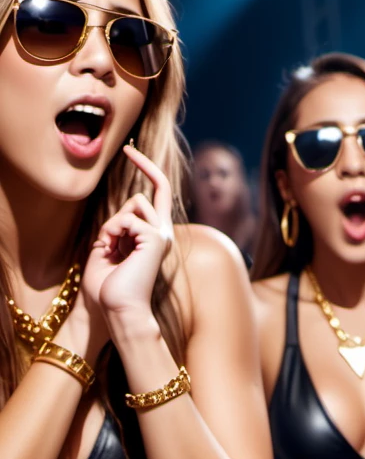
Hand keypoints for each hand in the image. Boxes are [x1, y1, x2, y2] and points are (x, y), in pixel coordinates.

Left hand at [82, 144, 174, 337]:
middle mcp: (164, 233)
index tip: (134, 152)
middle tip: (129, 148)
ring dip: (113, 222)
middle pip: (158, 187)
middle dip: (144, 164)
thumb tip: (128, 207)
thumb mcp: (107, 249)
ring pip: (134, 203)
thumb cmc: (109, 287)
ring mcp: (163, 235)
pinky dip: (111, 233)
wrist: (118, 311)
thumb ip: (117, 227)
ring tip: (109, 248)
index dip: (149, 173)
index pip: (156, 198)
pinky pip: (126, 219)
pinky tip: (113, 252)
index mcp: (154, 237)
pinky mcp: (156, 238)